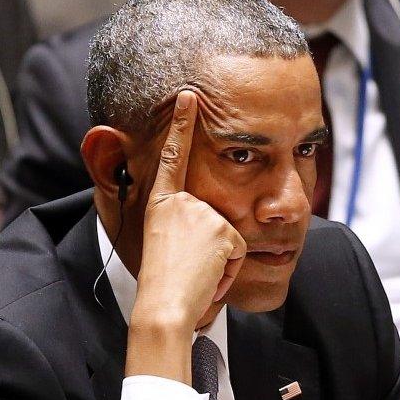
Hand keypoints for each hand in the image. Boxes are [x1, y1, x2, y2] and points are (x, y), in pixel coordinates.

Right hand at [126, 90, 245, 382]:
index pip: (172, 156)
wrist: (163, 305)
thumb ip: (180, 226)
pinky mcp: (223, 229)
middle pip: (217, 216)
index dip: (180, 123)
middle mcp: (182, 201)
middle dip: (213, 247)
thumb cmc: (161, 284)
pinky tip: (208, 276)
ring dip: (220, 261)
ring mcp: (203, 213)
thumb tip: (194, 221)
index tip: (188, 94)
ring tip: (196, 273)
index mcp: (162, 203)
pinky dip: (228, 269)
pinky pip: (238, 252)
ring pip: (230, 236)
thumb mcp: (164, 245)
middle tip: (188, 266)